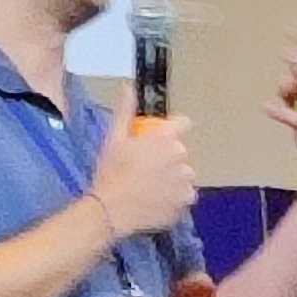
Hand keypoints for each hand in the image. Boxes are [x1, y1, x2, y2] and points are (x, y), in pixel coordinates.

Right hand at [91, 115, 197, 246]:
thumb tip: (127, 87)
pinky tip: (155, 201)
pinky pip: (183, 197)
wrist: (110, 209)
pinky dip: (173, 199)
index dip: (173, 129)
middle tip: (146, 170)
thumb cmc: (110, 172)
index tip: (160, 139)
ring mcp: (185, 182)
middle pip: (181, 154)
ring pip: (183, 176)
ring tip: (150, 188)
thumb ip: (125, 111)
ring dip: (172, 180)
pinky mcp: (185, 202)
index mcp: (166, 139)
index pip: (183, 123)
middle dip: (168, 159)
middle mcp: (181, 158)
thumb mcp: (113, 139)